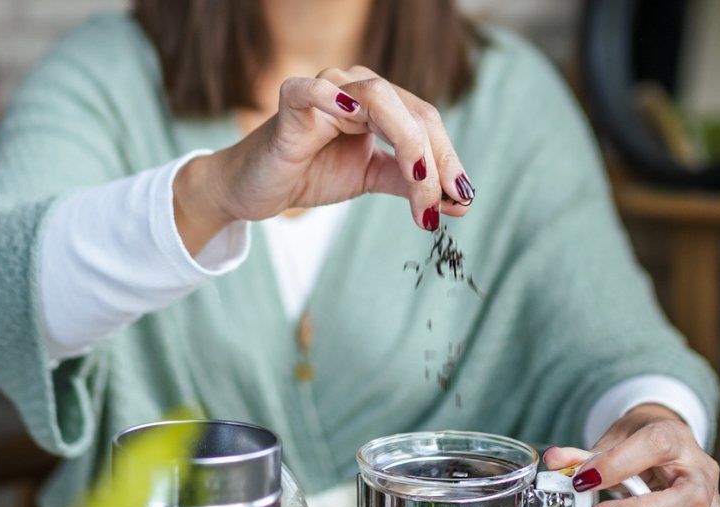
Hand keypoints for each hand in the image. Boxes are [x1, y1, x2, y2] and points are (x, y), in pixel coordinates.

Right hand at [173, 66, 474, 251]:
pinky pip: (313, 90)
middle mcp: (357, 86)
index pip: (427, 123)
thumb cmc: (311, 174)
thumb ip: (411, 184)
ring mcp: (325, 89)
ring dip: (407, 145)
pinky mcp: (291, 102)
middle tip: (437, 206)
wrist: (257, 189)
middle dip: (433, 162)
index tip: (462, 202)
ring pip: (379, 100)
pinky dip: (333, 99)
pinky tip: (351, 117)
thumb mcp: (371, 179)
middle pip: (412, 113)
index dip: (449, 160)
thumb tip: (460, 203)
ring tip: (418, 182)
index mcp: (381, 102)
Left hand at [542, 404, 719, 506]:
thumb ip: (585, 456)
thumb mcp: (613, 440)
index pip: (656, 445)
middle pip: (692, 497)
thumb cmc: (641, 443)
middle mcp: (700, 471)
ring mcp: (713, 501)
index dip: (618, 463)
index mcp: (673, 439)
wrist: (669, 442)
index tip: (583, 481)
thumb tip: (555, 461)